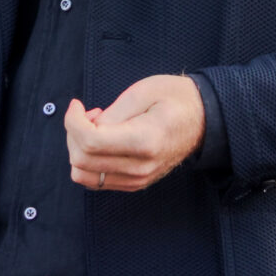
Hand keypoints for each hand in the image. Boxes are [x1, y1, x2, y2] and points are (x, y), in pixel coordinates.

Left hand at [65, 75, 205, 191]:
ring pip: (84, 175)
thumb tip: (87, 128)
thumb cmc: (174, 98)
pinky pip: (96, 180)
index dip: (72, 121)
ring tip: (96, 125)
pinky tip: (102, 139)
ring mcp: (137, 180)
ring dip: (79, 148)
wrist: (202, 120)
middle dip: (73, 133)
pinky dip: (89, 160)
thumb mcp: (143, 91)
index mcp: (144, 141)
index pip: (90, 142)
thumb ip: (113, 113)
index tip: (77, 104)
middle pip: (82, 161)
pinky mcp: (134, 183)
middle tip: (87, 112)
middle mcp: (140, 168)